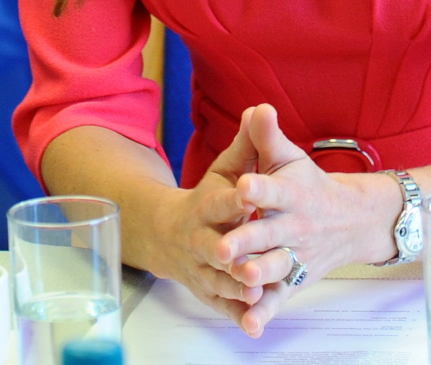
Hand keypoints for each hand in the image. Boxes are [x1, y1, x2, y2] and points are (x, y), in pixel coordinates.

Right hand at [153, 107, 267, 324]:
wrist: (172, 236)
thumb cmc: (210, 198)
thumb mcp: (228, 169)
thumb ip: (247, 143)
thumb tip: (259, 108)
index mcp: (206, 205)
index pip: (219, 201)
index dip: (234, 198)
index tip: (249, 193)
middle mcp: (200, 239)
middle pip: (213, 246)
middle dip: (227, 251)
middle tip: (243, 255)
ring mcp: (203, 269)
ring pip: (217, 280)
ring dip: (234, 286)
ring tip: (255, 289)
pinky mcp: (211, 293)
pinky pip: (224, 306)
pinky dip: (237, 314)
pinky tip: (253, 321)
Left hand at [215, 104, 401, 336]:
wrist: (351, 221)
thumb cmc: (306, 184)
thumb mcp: (288, 158)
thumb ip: (266, 137)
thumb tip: (256, 107)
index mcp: (292, 193)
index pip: (276, 189)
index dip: (261, 188)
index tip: (244, 185)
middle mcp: (295, 226)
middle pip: (269, 234)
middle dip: (247, 240)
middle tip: (223, 246)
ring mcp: (295, 255)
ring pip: (275, 268)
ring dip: (259, 275)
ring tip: (241, 279)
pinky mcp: (292, 280)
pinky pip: (278, 299)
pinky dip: (264, 314)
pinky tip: (249, 324)